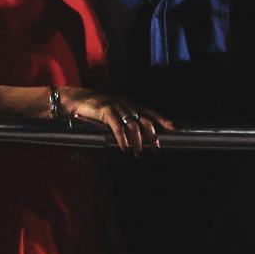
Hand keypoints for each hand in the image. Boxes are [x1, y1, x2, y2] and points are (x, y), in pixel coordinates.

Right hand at [59, 88, 173, 156]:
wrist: (81, 100)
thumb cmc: (100, 108)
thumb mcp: (118, 110)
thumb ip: (129, 118)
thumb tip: (140, 135)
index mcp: (132, 104)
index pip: (151, 112)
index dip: (162, 119)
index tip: (173, 128)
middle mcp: (128, 104)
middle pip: (145, 120)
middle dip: (151, 135)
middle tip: (155, 147)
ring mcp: (118, 107)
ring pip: (132, 126)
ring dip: (137, 141)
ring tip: (138, 153)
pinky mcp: (106, 111)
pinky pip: (117, 127)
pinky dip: (122, 139)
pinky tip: (124, 147)